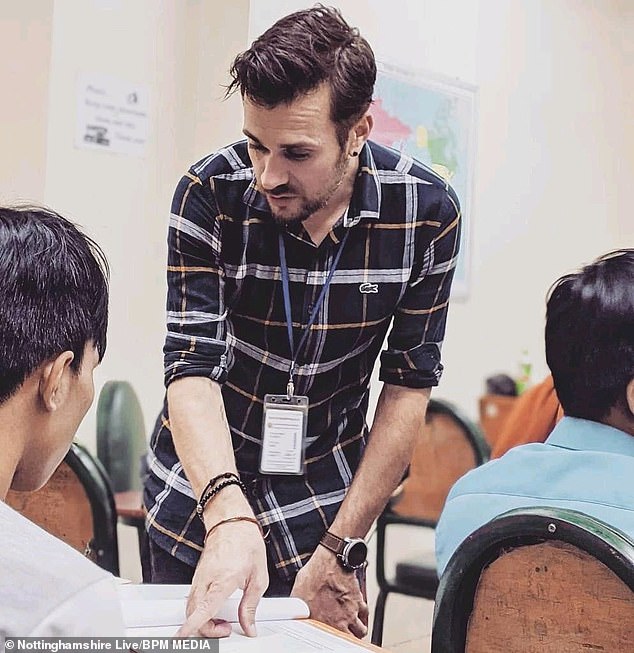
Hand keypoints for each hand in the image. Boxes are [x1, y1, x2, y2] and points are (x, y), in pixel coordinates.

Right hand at [176, 519, 267, 637]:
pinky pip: (193, 598)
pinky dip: (200, 609)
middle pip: (194, 613)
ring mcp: (199, 577)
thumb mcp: (259, 576)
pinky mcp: (197, 576)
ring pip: (191, 607)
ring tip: (223, 620)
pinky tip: (215, 608)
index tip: (182, 637)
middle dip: (207, 629)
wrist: (233, 521)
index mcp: (223, 579)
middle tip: (227, 628)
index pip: (204, 608)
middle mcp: (207, 579)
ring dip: (203, 620)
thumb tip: (249, 627)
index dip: (193, 625)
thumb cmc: (246, 543)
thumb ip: (251, 605)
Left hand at [291, 545, 367, 637]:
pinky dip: (364, 615)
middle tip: (344, 635)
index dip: (329, 640)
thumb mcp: (299, 593)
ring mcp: (351, 611)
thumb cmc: (315, 575)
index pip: (328, 640)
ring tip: (354, 629)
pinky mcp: (358, 600)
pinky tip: (360, 613)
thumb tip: (291, 609)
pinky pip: (365, 612)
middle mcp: (339, 621)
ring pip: (361, 629)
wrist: (331, 562)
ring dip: (358, 630)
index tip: (327, 637)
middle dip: (348, 638)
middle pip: (350, 639)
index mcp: (322, 622)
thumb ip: (299, 607)